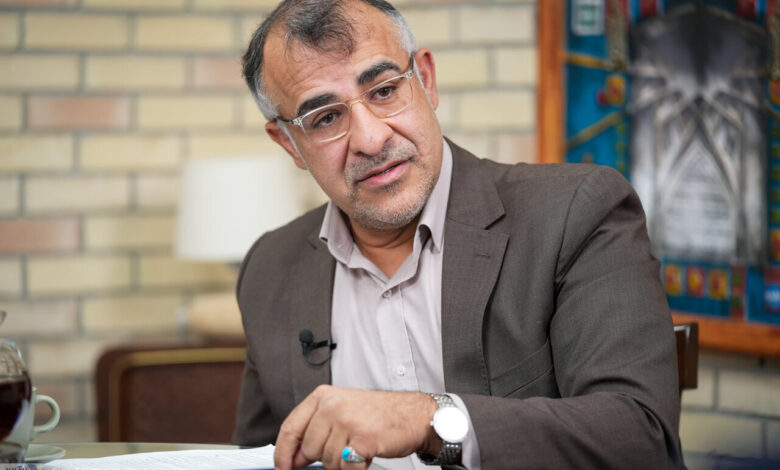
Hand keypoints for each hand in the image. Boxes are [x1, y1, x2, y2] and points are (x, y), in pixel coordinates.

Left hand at [273, 385, 439, 469]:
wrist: (413, 414)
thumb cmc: (378, 414)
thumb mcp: (341, 412)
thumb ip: (315, 430)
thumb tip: (293, 457)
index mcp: (323, 396)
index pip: (291, 427)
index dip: (283, 451)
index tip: (282, 465)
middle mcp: (333, 405)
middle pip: (309, 449)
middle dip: (324, 457)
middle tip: (344, 448)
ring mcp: (348, 421)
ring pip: (328, 461)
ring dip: (342, 463)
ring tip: (357, 448)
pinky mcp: (363, 439)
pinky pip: (347, 468)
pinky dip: (355, 469)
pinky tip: (365, 455)